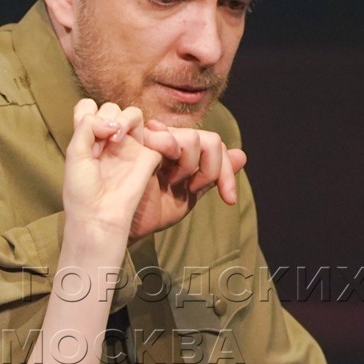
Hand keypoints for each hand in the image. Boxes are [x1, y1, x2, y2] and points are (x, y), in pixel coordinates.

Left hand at [62, 99, 165, 236]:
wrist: (100, 214)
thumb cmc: (82, 189)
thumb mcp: (74, 153)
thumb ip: (87, 126)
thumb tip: (112, 122)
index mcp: (88, 139)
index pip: (89, 108)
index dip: (88, 112)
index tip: (84, 132)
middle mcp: (108, 140)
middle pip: (111, 108)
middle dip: (105, 117)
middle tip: (99, 143)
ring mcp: (129, 146)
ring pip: (132, 113)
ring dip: (123, 118)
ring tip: (115, 138)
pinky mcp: (147, 155)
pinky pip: (153, 132)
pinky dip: (141, 130)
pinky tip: (125, 143)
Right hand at [123, 120, 246, 239]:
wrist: (121, 226)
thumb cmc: (149, 213)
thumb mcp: (186, 198)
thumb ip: (212, 177)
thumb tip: (242, 155)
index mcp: (184, 155)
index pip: (215, 149)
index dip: (227, 172)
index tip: (229, 200)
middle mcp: (172, 144)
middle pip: (209, 141)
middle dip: (212, 169)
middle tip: (194, 189)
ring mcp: (155, 141)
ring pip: (193, 138)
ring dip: (190, 164)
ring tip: (172, 182)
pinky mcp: (138, 142)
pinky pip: (166, 138)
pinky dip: (170, 150)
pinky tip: (161, 172)